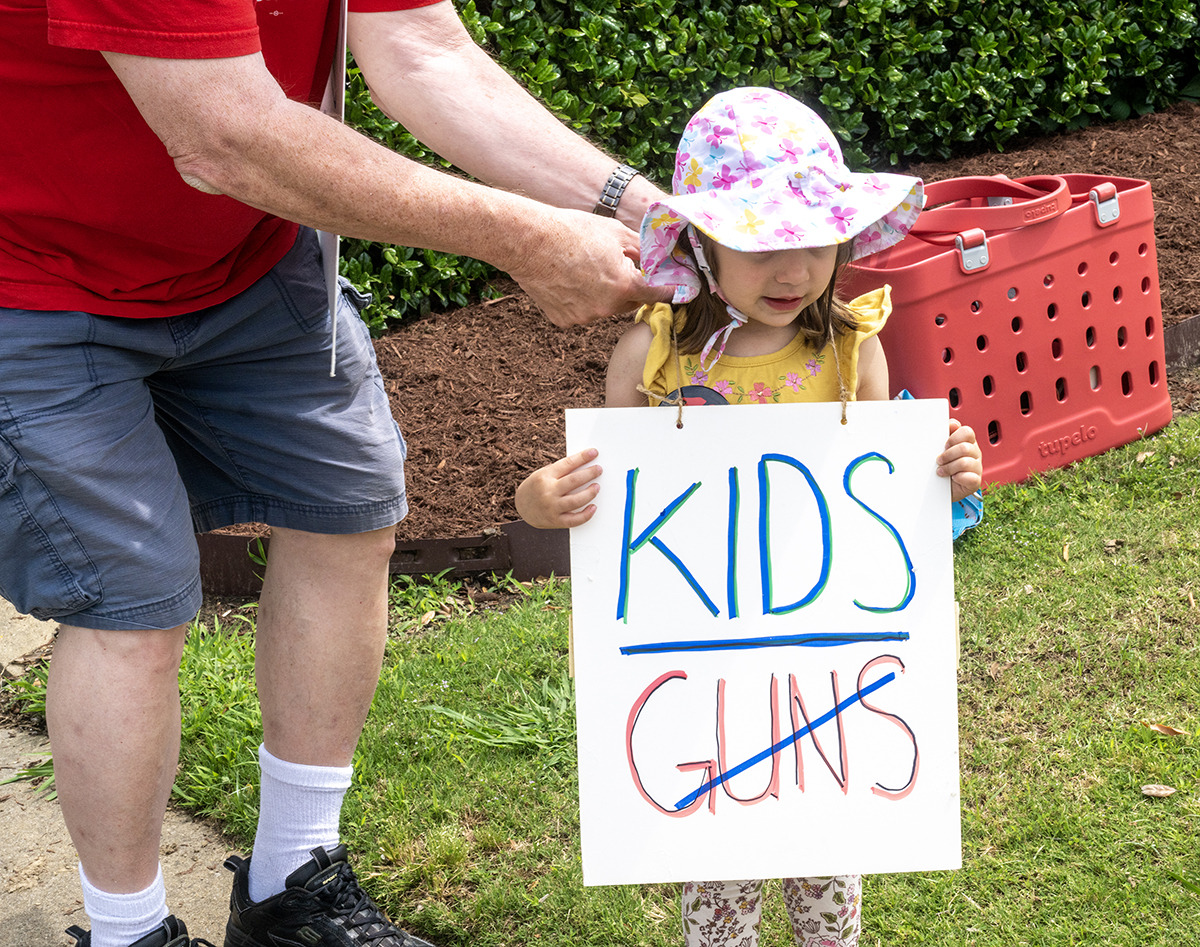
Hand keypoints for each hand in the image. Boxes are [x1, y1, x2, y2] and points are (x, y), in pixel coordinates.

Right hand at [506, 209, 671, 326]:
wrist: (529, 241)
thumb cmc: (572, 231)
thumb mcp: (616, 232)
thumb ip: (643, 250)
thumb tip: (660, 259)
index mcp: (624, 285)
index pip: (658, 294)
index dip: (668, 290)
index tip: (677, 290)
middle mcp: (607, 308)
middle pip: (631, 302)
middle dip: (631, 288)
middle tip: (618, 267)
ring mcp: (584, 317)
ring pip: (606, 308)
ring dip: (605, 295)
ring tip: (587, 270)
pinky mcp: (565, 320)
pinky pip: (583, 312)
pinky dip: (582, 301)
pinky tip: (570, 280)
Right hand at [516, 448, 602, 528]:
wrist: (522, 507)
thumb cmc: (536, 488)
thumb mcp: (543, 474)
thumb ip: (560, 472)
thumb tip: (584, 466)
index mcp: (544, 477)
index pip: (567, 464)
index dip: (582, 457)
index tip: (593, 453)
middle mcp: (547, 492)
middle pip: (574, 481)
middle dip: (589, 473)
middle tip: (598, 470)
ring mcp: (551, 508)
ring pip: (576, 500)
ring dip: (590, 493)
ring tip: (597, 487)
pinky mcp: (555, 521)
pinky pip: (574, 520)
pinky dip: (586, 514)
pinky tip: (593, 507)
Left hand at [937, 419, 983, 502]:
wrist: (940, 488)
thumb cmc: (941, 466)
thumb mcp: (939, 449)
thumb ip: (944, 435)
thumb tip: (951, 423)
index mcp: (967, 442)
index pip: (967, 432)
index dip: (954, 437)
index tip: (944, 445)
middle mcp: (974, 453)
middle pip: (965, 447)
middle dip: (948, 454)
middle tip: (938, 460)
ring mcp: (977, 467)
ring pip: (965, 462)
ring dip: (949, 467)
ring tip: (940, 471)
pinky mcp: (976, 481)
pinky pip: (969, 477)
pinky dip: (958, 478)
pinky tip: (952, 478)